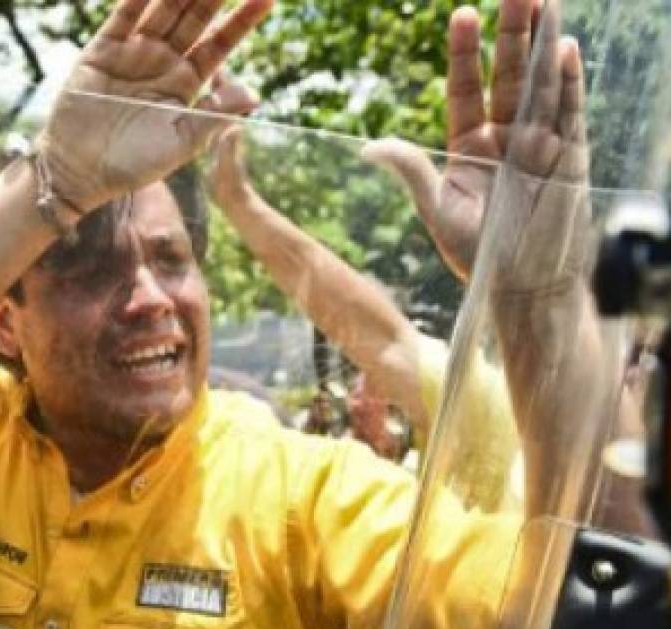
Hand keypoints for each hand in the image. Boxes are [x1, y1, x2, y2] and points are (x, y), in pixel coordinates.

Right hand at [41, 0, 269, 215]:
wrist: (80, 173)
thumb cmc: (133, 165)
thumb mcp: (181, 144)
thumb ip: (215, 115)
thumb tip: (256, 94)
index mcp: (186, 83)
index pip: (219, 44)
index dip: (242, 20)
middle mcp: (162, 61)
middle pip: (194, 18)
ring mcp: (132, 53)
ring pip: (163, 9)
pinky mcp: (102, 51)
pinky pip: (123, 16)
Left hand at [360, 0, 585, 285]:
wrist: (524, 288)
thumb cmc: (477, 256)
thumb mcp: (438, 213)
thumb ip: (412, 174)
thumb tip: (369, 147)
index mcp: (467, 149)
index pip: (464, 89)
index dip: (463, 53)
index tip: (461, 14)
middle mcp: (503, 140)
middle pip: (507, 76)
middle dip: (510, 33)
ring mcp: (538, 145)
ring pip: (540, 84)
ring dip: (542, 44)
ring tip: (543, 1)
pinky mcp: (570, 157)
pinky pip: (569, 111)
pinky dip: (567, 82)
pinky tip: (563, 48)